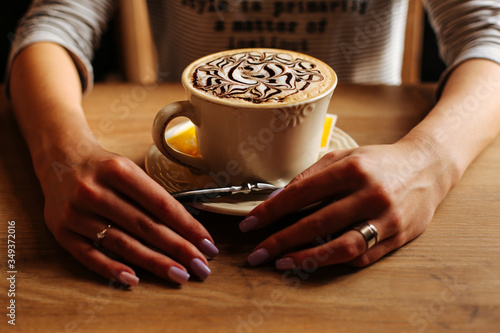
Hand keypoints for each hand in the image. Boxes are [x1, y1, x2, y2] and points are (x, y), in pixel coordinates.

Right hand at [39, 145, 218, 285]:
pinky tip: (135, 279)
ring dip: (154, 262)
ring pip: (122, 243)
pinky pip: (90, 255)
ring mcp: (76, 213)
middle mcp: (95, 191)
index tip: (207, 244)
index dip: (188, 227)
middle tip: (201, 266)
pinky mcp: (62, 231)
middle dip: (178, 249)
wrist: (60, 159)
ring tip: (179, 274)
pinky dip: (112, 269)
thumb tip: (188, 229)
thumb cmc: (104, 167)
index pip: (161, 205)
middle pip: (145, 226)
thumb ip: (152, 195)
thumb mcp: (129, 168)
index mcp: (118, 170)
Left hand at [239, 141, 449, 269]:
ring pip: (342, 246)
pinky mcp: (398, 236)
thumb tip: (276, 199)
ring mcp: (387, 217)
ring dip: (307, 258)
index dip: (272, 211)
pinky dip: (333, 261)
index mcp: (353, 169)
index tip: (250, 225)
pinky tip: (313, 261)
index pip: (302, 192)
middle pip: (317, 222)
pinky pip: (362, 256)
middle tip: (257, 253)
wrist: (428, 167)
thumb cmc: (378, 161)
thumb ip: (311, 175)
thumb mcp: (344, 156)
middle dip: (282, 240)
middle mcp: (370, 193)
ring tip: (282, 263)